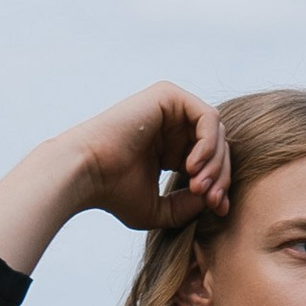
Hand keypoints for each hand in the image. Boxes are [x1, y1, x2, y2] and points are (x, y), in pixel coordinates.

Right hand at [0, 85, 228, 273]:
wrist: (85, 174)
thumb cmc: (113, 194)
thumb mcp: (160, 210)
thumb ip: (189, 206)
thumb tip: (215, 199)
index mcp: (169, 147)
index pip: (210, 161)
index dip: (220, 185)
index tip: (219, 210)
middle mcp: (171, 124)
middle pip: (218, 146)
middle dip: (221, 176)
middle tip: (211, 200)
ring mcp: (169, 107)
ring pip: (216, 132)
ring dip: (215, 163)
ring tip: (198, 186)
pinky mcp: (168, 95)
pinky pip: (207, 118)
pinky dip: (207, 145)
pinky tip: (192, 167)